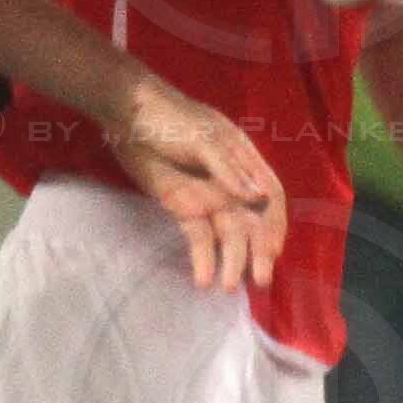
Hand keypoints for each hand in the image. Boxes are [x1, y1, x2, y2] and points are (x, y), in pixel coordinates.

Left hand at [109, 80, 288, 294]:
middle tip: (261, 281)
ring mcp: (205, 195)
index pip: (270, 195)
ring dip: (231, 260)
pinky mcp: (180, 205)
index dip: (276, 223)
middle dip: (258, 251)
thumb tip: (260, 197)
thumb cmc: (170, 118)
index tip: (275, 250)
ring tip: (229, 287)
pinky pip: (197, 236)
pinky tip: (202, 278)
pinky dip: (201, 257)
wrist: (126, 115)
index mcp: (243, 159)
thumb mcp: (202, 138)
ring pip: (226, 233)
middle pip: (251, 220)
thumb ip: (229, 168)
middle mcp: (229, 182)